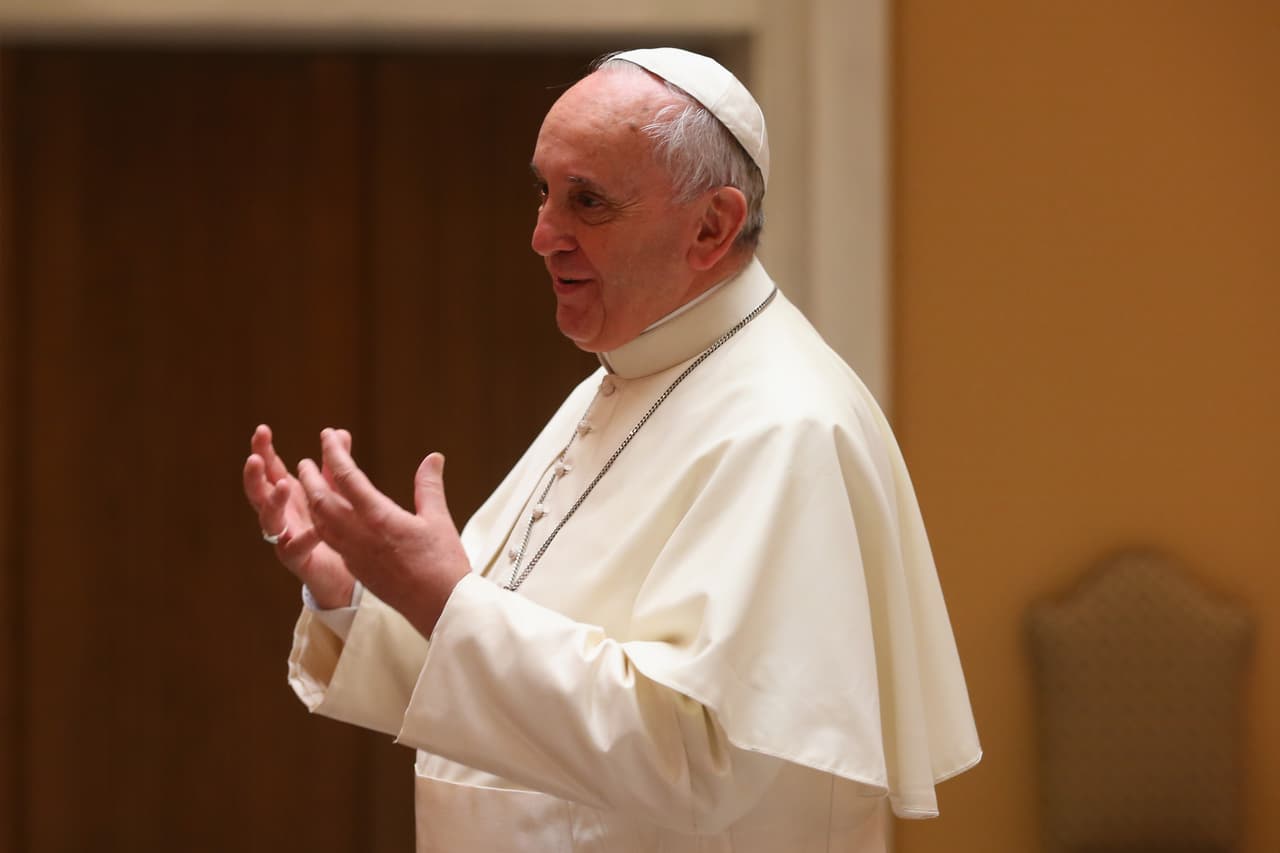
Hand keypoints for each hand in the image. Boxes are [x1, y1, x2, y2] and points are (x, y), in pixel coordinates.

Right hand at [243, 424, 356, 608]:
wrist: (341, 573)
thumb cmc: (331, 528)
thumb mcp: (333, 492)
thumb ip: (334, 464)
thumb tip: (340, 432)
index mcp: (287, 495)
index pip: (269, 469)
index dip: (263, 450)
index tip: (262, 430)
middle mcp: (280, 515)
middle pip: (258, 493)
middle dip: (254, 476)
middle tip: (254, 459)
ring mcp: (284, 537)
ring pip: (269, 520)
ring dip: (273, 502)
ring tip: (283, 485)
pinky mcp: (296, 560)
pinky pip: (296, 548)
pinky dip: (306, 537)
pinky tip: (317, 528)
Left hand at [296, 428, 470, 637]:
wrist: (438, 607)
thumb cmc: (443, 563)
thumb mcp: (438, 519)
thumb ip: (429, 486)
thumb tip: (433, 457)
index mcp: (380, 518)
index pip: (348, 478)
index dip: (335, 454)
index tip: (327, 435)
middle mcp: (360, 535)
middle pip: (322, 501)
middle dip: (311, 478)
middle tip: (306, 461)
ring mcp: (354, 554)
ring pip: (321, 523)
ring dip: (311, 500)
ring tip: (308, 485)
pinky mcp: (356, 568)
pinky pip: (329, 540)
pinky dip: (320, 522)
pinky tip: (324, 517)